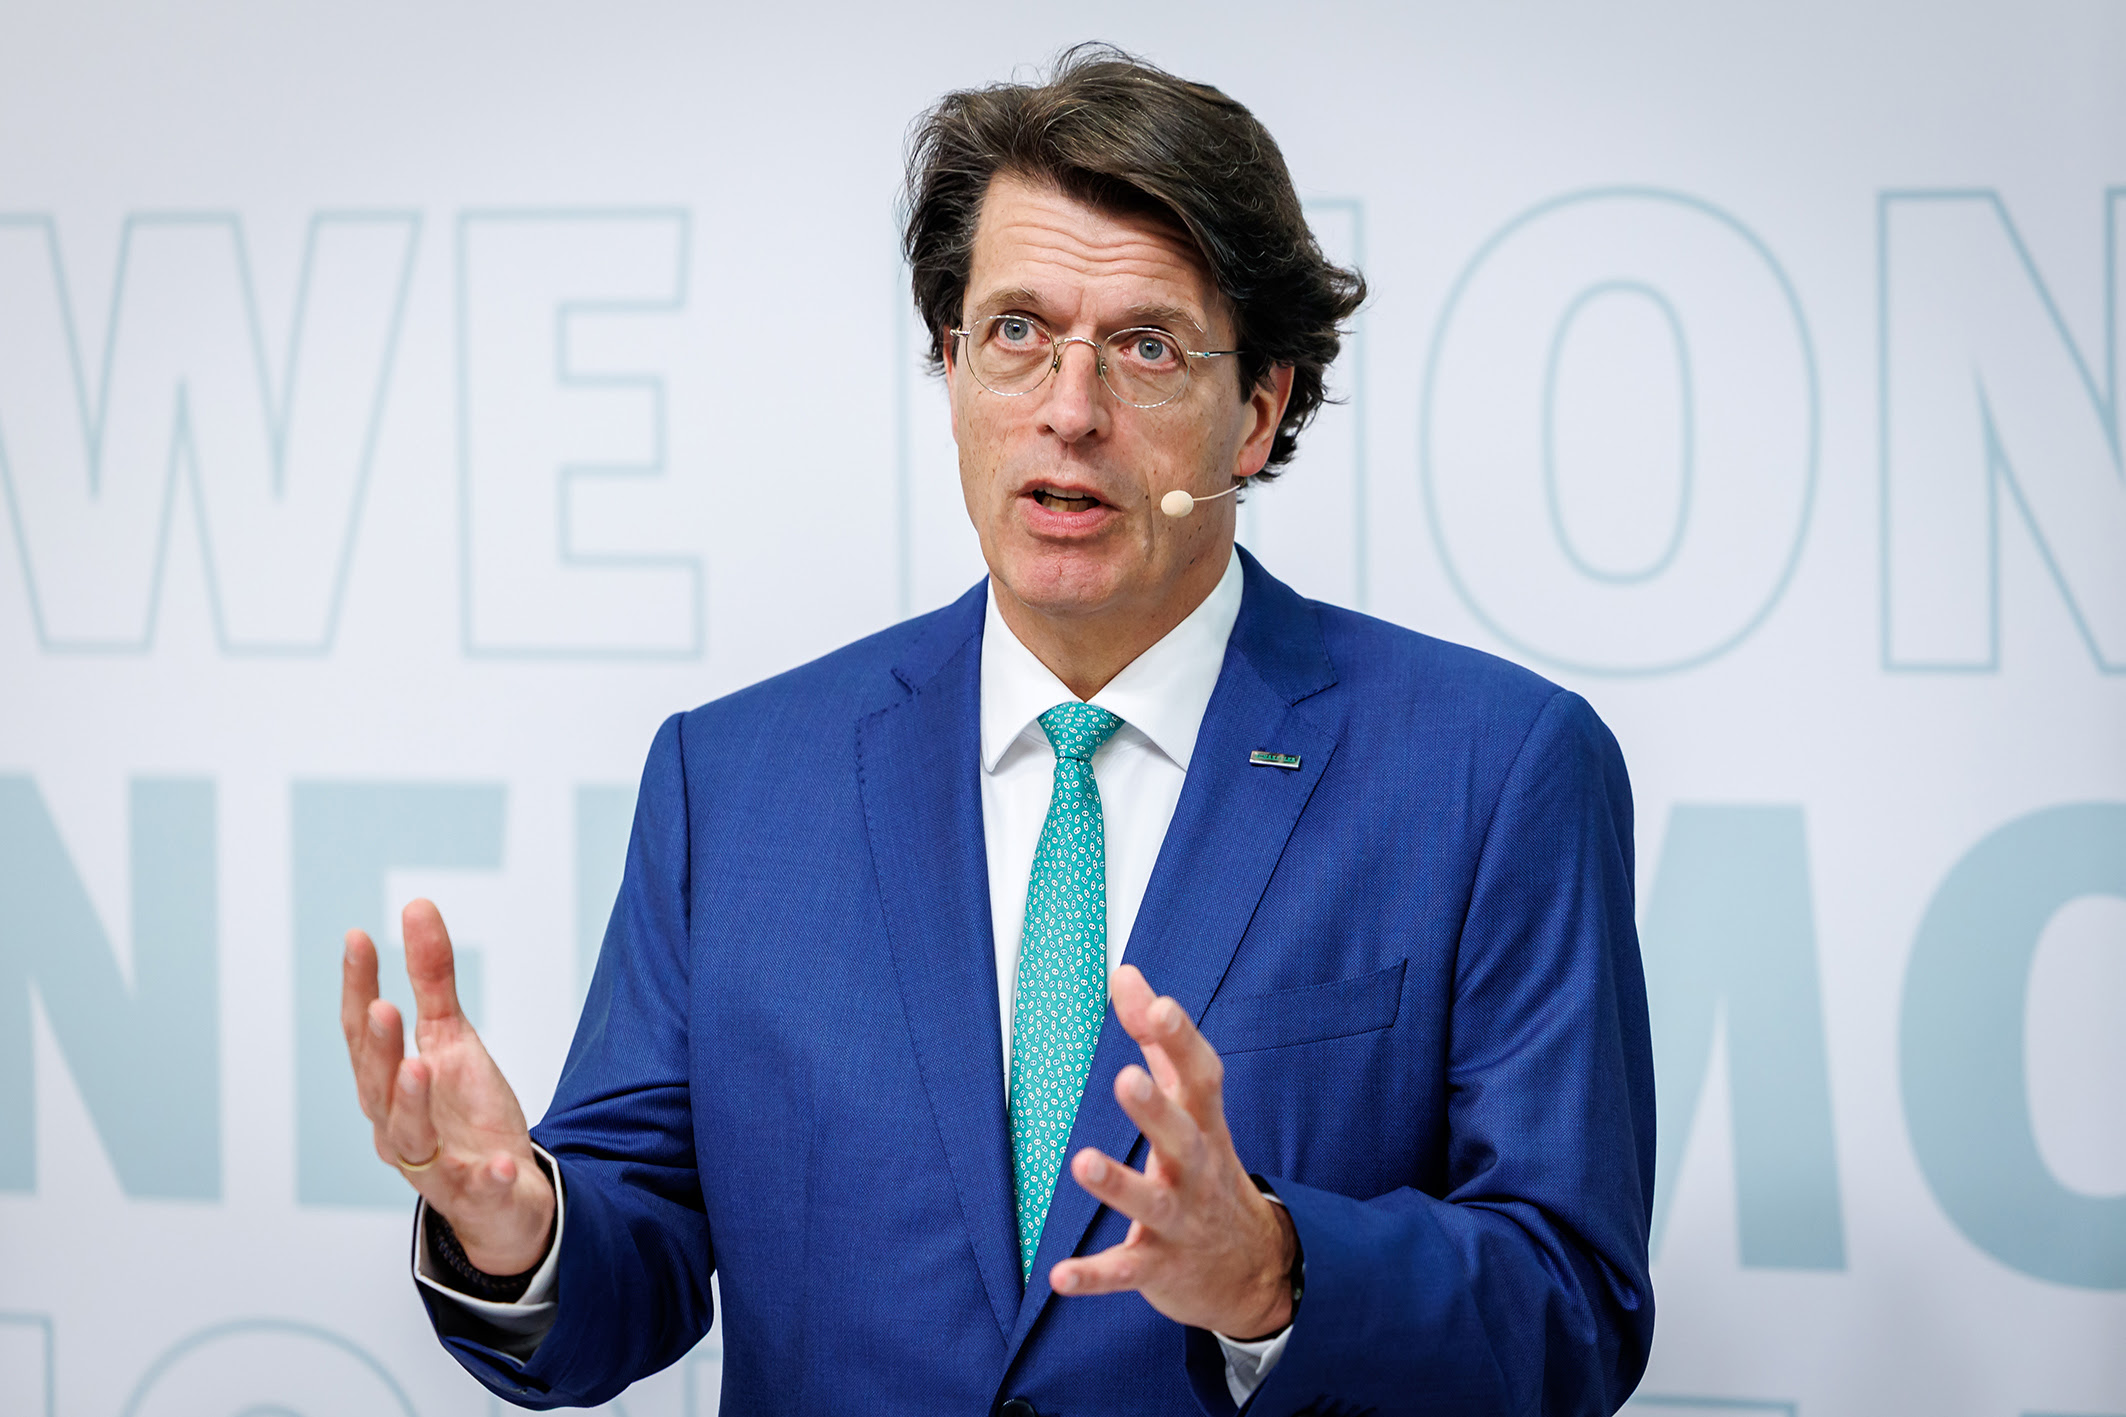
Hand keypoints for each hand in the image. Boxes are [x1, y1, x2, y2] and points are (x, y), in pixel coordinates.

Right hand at [341, 898, 554, 1275]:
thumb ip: (432, 979)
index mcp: (387, 1086)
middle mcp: (397, 1126)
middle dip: (377, 1048)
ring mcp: (433, 1165)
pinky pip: (480, 1188)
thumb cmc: (461, 1113)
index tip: (359, 938)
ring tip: (420, 1065)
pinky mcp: (476, 1195)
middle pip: (376, 1086)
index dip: (357, 989)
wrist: (501, 1195)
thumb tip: (417, 906)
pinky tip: (505, 1162)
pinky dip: (490, 1177)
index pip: (362, 1034)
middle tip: (382, 1007)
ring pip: (410, 1137)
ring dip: (411, 1102)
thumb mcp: (450, 1038)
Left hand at [1048, 964, 1297, 1338]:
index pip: (1200, 1077)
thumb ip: (1157, 1039)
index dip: (1181, 1041)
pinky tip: (1058, 1275)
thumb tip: (1124, 972)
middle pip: (1181, 1137)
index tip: (1158, 1006)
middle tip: (1125, 1078)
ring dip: (1118, 1184)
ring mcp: (1180, 1221)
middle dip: (1155, 1110)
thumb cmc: (1207, 1167)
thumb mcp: (1191, 1104)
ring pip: (1152, 1201)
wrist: (1252, 1269)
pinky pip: (1125, 1271)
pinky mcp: (1158, 1266)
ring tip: (1081, 1162)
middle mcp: (1196, 1170)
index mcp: (1204, 1124)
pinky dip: (1094, 1275)